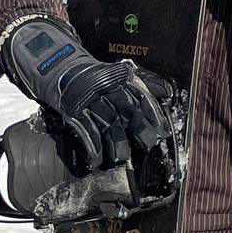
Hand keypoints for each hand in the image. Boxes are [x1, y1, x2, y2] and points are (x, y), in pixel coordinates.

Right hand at [1, 16, 166, 170]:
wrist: (63, 71)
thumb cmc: (98, 79)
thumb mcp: (120, 77)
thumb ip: (144, 85)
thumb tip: (167, 92)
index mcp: (119, 81)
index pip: (139, 95)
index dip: (150, 112)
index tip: (160, 128)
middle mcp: (106, 91)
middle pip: (125, 111)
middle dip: (138, 128)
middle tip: (148, 143)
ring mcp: (90, 102)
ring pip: (107, 124)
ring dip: (115, 142)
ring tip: (121, 157)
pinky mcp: (75, 112)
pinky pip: (86, 132)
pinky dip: (92, 148)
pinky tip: (96, 161)